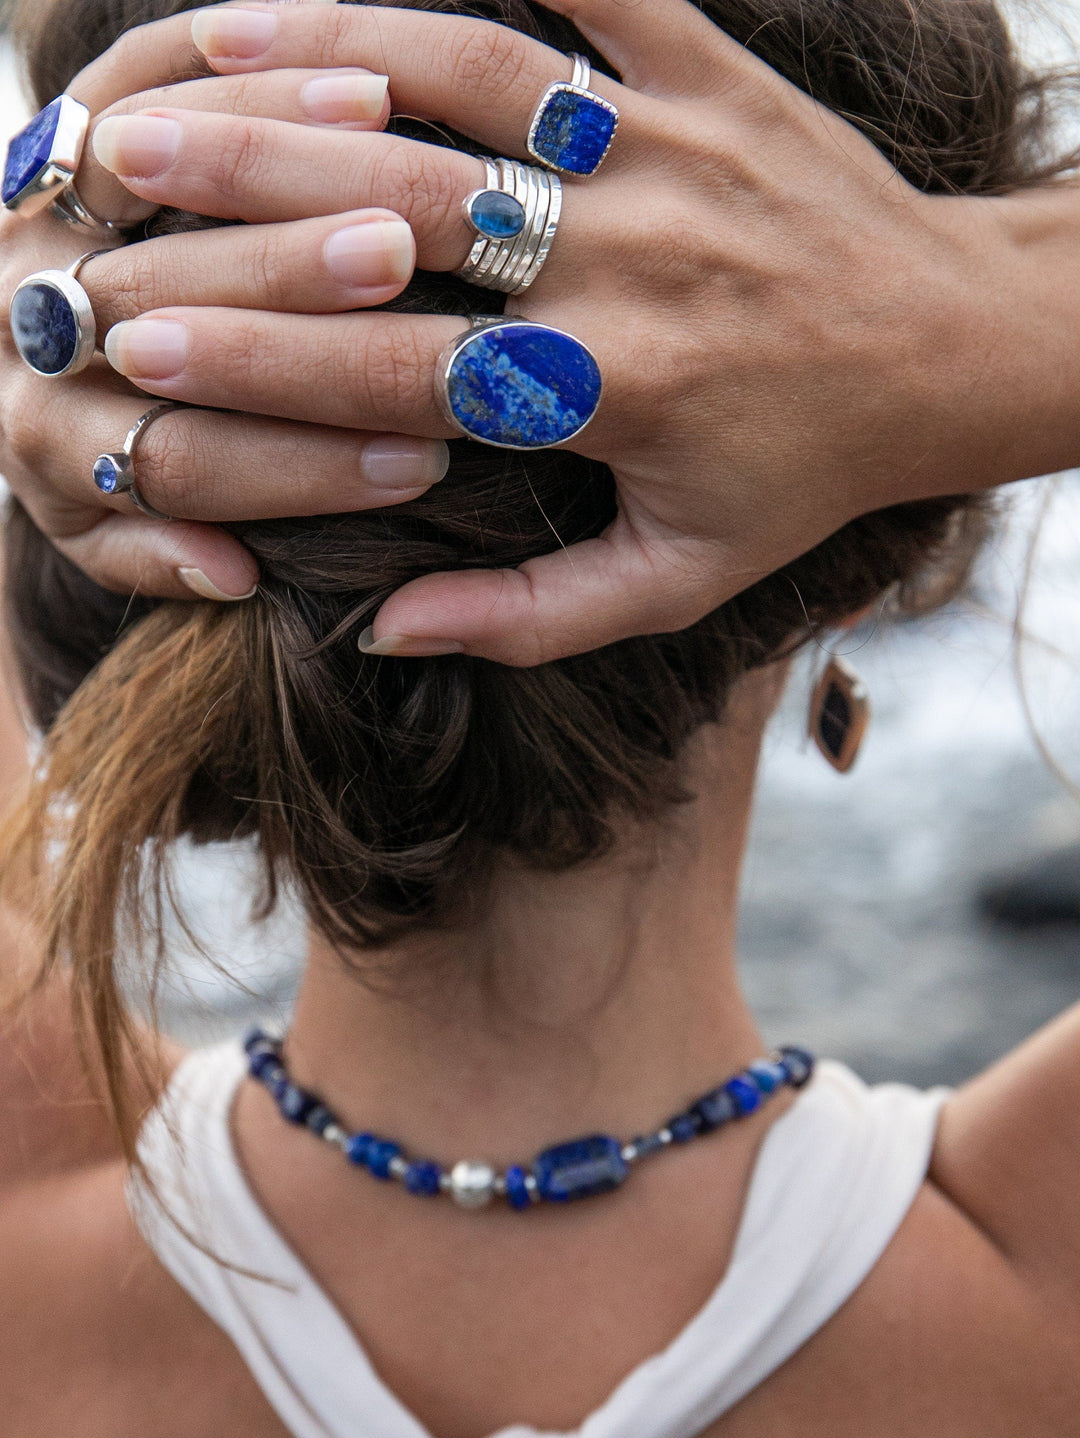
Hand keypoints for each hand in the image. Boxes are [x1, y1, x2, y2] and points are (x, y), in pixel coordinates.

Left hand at [0, 59, 446, 598]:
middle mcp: (30, 326)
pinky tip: (357, 87)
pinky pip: (133, 79)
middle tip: (395, 263)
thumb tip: (231, 574)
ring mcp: (32, 219)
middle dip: (281, 280)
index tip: (417, 462)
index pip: (182, 459)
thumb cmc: (103, 461)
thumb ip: (154, 557)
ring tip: (388, 146)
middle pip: (156, 299)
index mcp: (49, 446)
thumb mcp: (103, 540)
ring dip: (267, 155)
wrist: (15, 351)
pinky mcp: (54, 134)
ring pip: (138, 171)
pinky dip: (234, 74)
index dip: (299, 466)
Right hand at [10, 0, 1024, 654]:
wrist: (947, 350)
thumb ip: (529, 616)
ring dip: (328, 51)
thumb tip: (381, 629)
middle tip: (119, 170)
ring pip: (472, 77)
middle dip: (246, 189)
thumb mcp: (677, 578)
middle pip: (404, 209)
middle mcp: (631, 260)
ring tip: (205, 37)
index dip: (256, 355)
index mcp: (610, 392)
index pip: (395, 367)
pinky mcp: (714, 70)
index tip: (139, 341)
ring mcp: (672, 148)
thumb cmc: (801, 472)